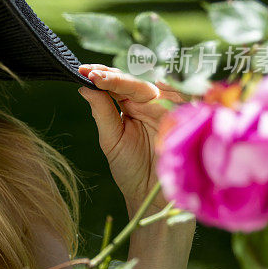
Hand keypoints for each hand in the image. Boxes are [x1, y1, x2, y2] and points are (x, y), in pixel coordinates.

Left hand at [77, 64, 187, 215]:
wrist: (153, 198)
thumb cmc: (132, 169)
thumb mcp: (111, 140)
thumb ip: (101, 112)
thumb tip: (84, 86)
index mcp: (132, 106)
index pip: (117, 84)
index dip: (101, 76)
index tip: (82, 70)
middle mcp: (151, 104)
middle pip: (133, 82)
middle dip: (112, 76)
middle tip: (92, 73)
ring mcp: (169, 110)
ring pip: (152, 88)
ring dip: (129, 82)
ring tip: (105, 79)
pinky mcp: (186, 120)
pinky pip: (179, 101)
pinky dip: (166, 92)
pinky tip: (150, 89)